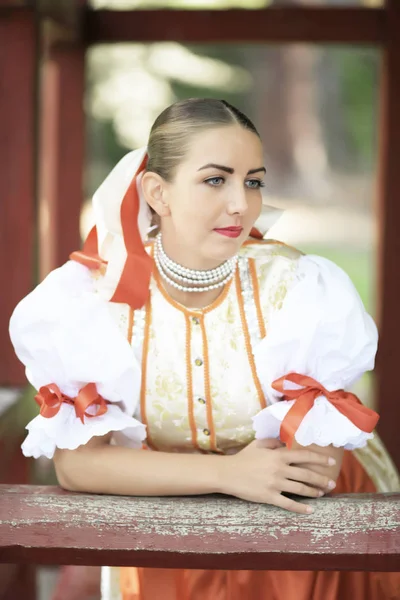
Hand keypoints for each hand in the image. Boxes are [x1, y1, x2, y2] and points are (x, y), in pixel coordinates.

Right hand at [219, 438, 336, 513]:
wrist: (227, 473)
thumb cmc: (243, 458)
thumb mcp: (258, 444)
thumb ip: (274, 443)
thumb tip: (286, 442)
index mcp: (278, 455)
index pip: (304, 456)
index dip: (320, 459)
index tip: (331, 462)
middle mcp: (280, 469)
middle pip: (306, 475)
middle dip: (321, 479)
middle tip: (332, 483)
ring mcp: (275, 484)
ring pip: (300, 489)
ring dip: (314, 492)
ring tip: (322, 494)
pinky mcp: (269, 497)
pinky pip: (288, 504)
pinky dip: (300, 508)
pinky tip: (309, 510)